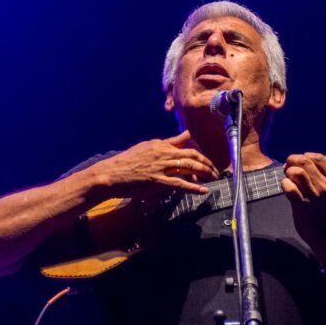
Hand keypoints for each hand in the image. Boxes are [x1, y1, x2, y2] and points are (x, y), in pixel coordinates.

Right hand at [89, 130, 218, 197]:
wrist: (110, 174)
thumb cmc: (126, 162)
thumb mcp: (148, 147)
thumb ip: (169, 142)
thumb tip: (186, 134)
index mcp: (160, 145)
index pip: (187, 146)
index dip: (200, 154)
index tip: (207, 161)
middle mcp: (163, 154)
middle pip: (192, 156)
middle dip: (207, 163)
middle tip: (215, 170)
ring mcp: (161, 167)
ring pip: (189, 167)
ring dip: (205, 173)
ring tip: (214, 178)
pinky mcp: (158, 181)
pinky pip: (180, 184)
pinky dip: (194, 187)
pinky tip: (203, 190)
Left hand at [281, 153, 325, 252]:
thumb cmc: (324, 211)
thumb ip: (317, 177)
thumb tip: (297, 164)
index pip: (319, 157)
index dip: (304, 156)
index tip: (298, 163)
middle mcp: (325, 186)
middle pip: (305, 161)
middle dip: (292, 161)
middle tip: (288, 168)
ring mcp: (314, 195)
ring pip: (297, 172)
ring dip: (288, 172)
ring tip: (288, 178)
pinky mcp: (303, 205)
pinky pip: (290, 187)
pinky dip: (284, 184)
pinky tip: (286, 188)